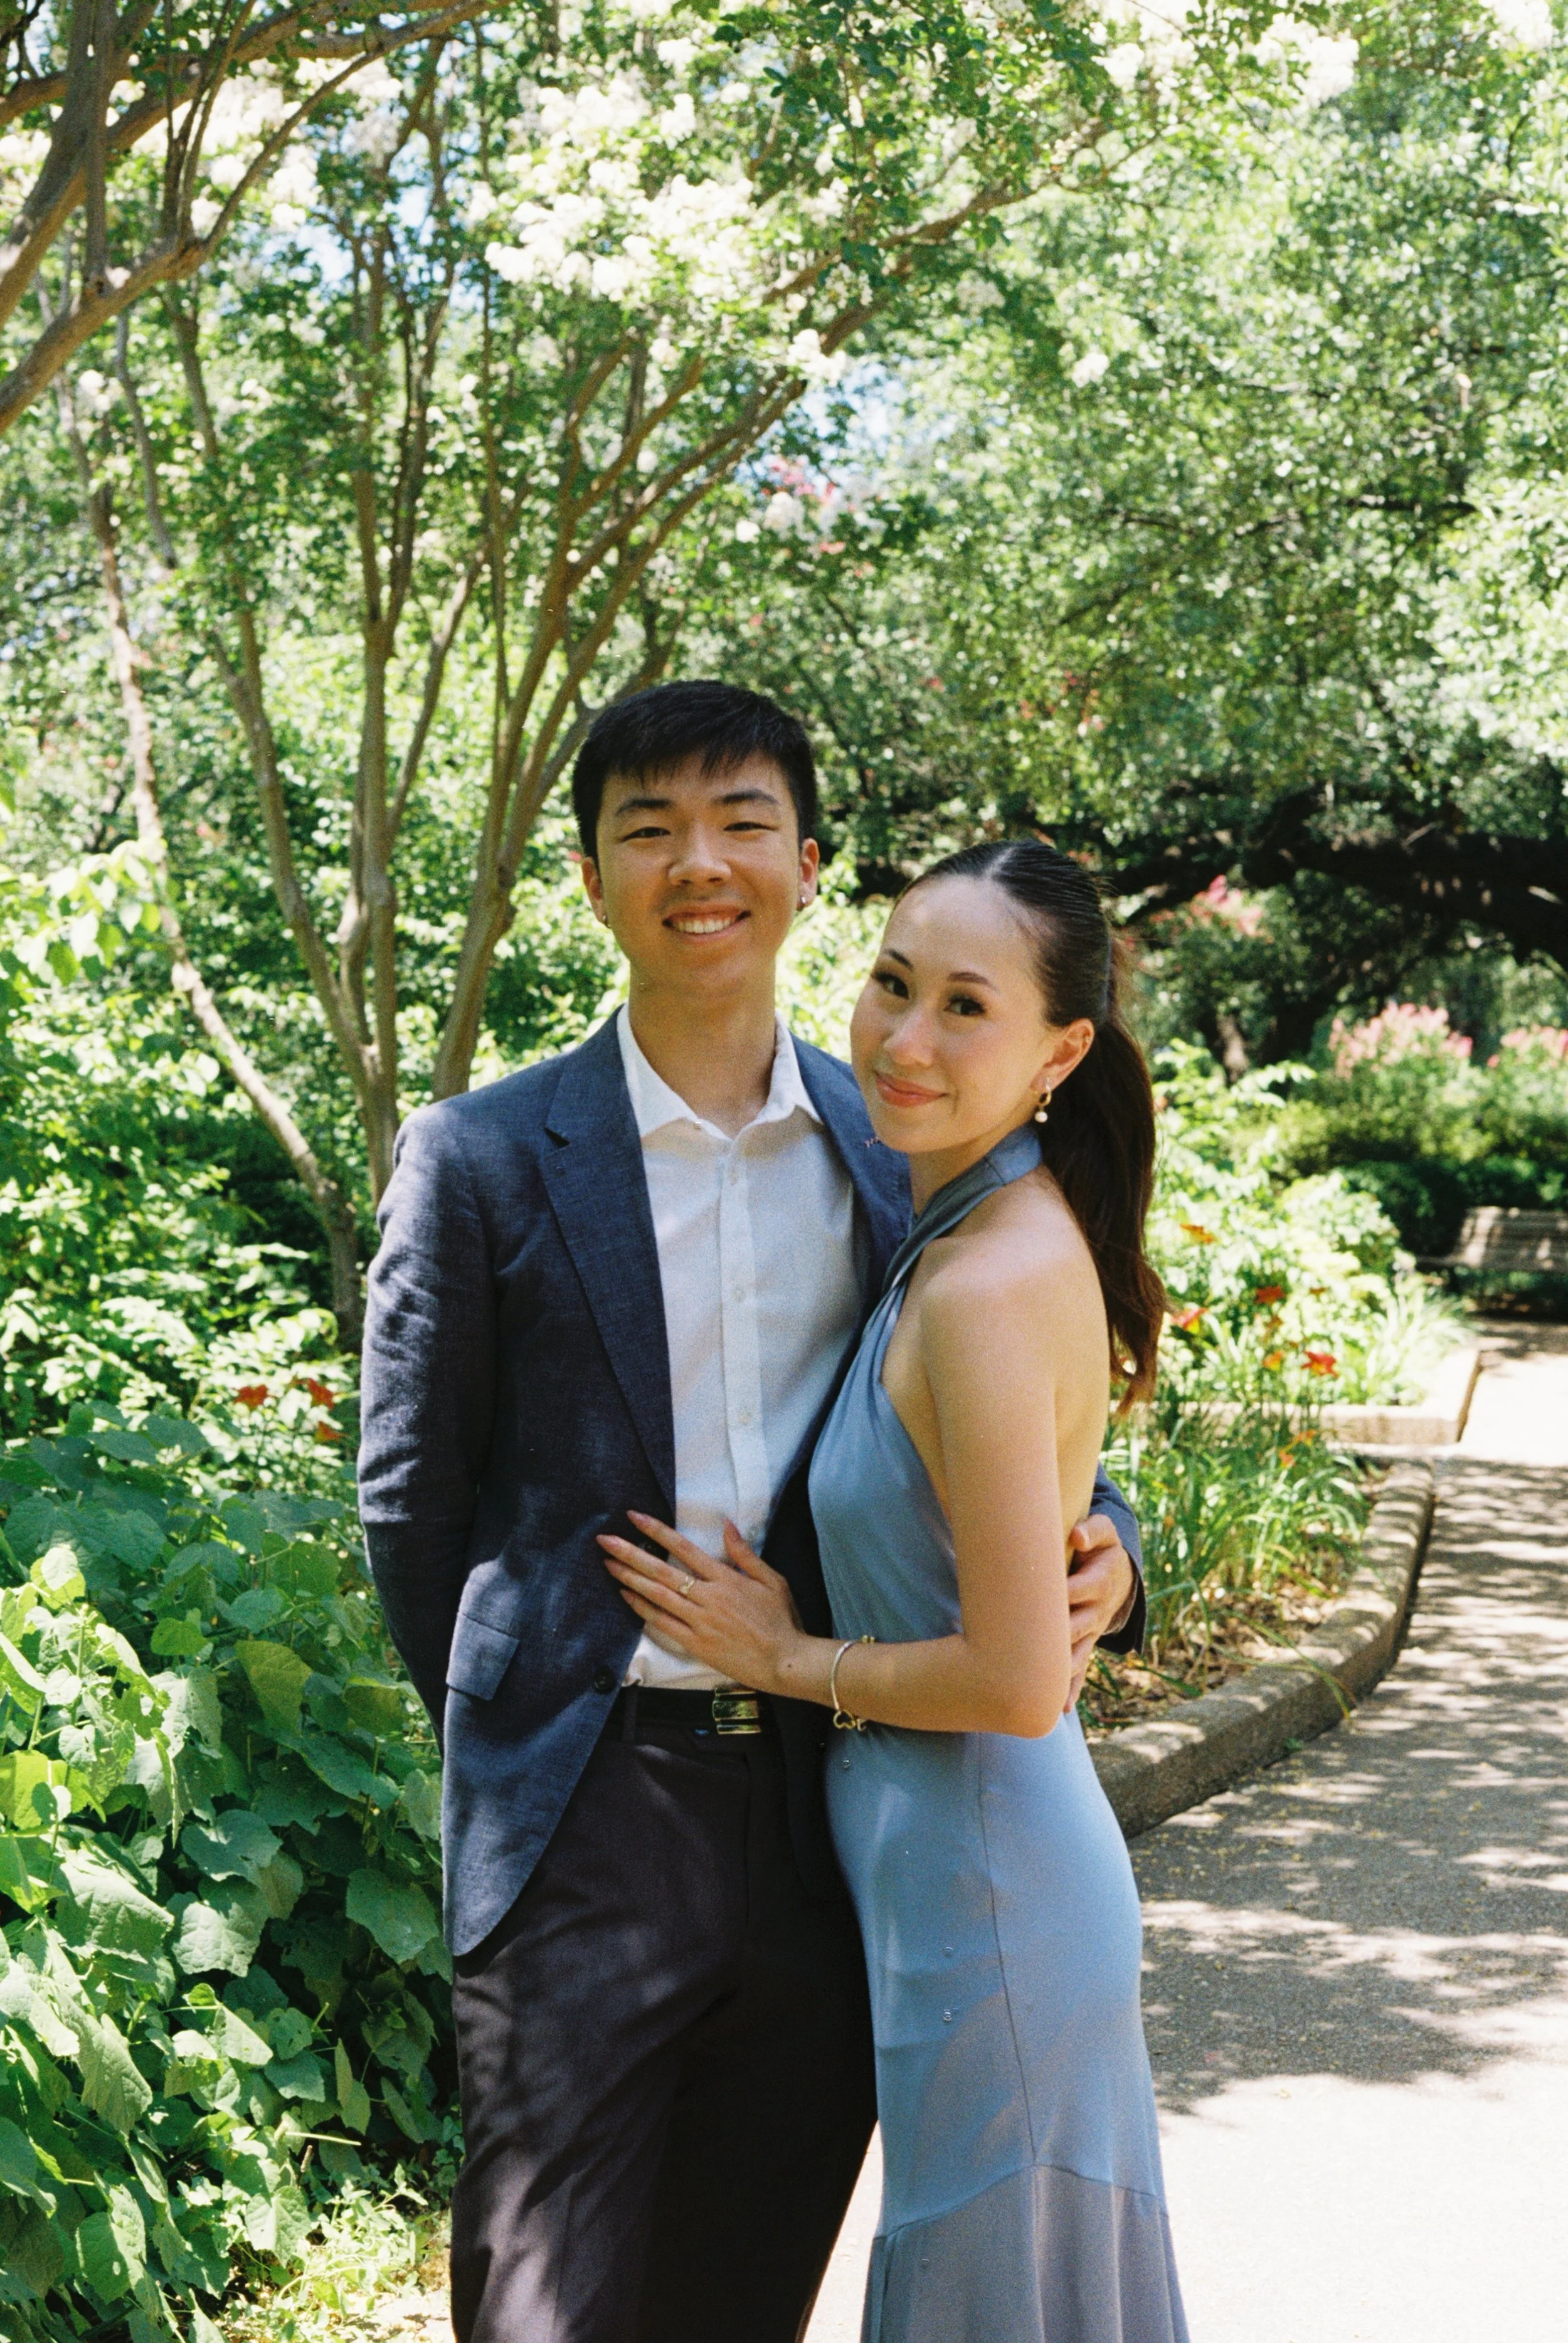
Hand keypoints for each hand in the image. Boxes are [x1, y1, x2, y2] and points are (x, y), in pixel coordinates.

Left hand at [598, 1512, 805, 1692]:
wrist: (784, 1661)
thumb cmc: (781, 1620)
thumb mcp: (772, 1580)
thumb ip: (745, 1554)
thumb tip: (726, 1524)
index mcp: (726, 1579)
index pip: (684, 1549)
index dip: (657, 1531)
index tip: (634, 1518)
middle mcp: (708, 1597)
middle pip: (661, 1571)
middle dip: (630, 1553)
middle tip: (605, 1540)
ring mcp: (699, 1622)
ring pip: (657, 1596)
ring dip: (629, 1579)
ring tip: (607, 1564)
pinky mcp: (696, 1644)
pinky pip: (662, 1624)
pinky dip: (643, 1609)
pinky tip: (627, 1596)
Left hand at [1064, 1515, 1135, 1711]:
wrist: (1118, 1574)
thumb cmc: (1101, 1548)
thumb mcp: (1105, 1532)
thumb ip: (1093, 1529)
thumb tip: (1076, 1536)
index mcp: (1102, 1580)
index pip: (1088, 1586)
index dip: (1071, 1590)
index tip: (1053, 1593)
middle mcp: (1098, 1610)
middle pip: (1082, 1624)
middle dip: (1064, 1634)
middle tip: (1040, 1643)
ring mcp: (1092, 1630)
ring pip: (1079, 1652)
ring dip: (1065, 1668)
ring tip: (1047, 1686)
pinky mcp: (1085, 1643)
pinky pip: (1080, 1668)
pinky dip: (1072, 1687)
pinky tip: (1062, 1707)